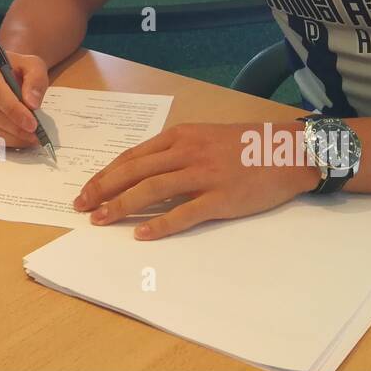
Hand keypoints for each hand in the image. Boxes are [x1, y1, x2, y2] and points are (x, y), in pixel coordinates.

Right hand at [0, 42, 49, 148]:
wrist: (5, 74)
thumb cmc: (17, 69)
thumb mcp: (33, 66)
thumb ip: (36, 79)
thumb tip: (31, 102)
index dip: (12, 108)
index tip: (31, 123)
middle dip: (12, 125)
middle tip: (33, 135)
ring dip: (6, 136)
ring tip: (27, 139)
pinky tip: (14, 139)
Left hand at [73, 122, 319, 238]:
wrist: (288, 150)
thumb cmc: (245, 145)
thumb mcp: (204, 136)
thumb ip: (176, 150)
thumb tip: (143, 170)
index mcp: (180, 136)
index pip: (132, 156)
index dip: (106, 174)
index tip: (87, 189)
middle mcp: (186, 152)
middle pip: (134, 172)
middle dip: (103, 189)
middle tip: (82, 206)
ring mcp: (203, 175)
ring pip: (152, 190)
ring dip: (122, 205)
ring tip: (101, 219)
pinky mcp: (221, 198)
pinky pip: (184, 213)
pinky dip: (160, 224)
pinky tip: (142, 234)